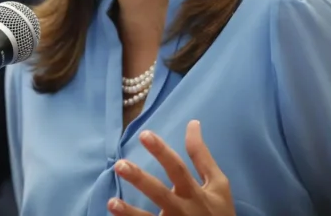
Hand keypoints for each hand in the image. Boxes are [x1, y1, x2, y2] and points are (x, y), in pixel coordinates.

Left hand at [107, 120, 233, 215]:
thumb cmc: (219, 211)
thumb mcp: (217, 184)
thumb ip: (202, 156)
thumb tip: (193, 123)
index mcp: (195, 193)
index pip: (177, 168)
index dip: (161, 152)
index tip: (144, 135)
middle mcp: (183, 210)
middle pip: (160, 193)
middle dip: (140, 179)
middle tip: (120, 164)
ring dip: (130, 213)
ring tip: (111, 202)